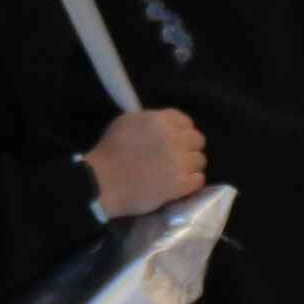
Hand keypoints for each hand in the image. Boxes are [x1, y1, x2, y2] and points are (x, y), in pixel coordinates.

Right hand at [84, 106, 207, 219]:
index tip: (175, 140)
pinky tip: (180, 184)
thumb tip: (163, 124)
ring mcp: (180, 162)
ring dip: (190, 166)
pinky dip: (191, 182)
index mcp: (161, 121)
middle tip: (176, 157)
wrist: (102, 183)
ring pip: (200, 161)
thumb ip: (150, 119)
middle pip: (198, 140)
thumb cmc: (109, 152)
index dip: (182, 131)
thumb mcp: (126, 122)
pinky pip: (199, 180)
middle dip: (188, 148)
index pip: (186, 122)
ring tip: (176, 172)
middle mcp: (175, 139)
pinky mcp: (181, 184)